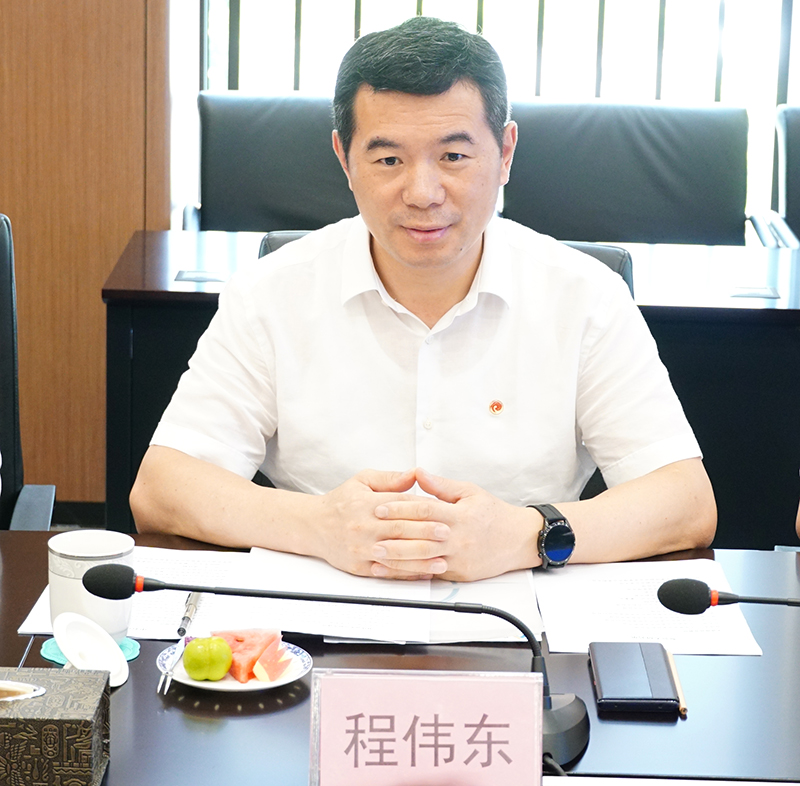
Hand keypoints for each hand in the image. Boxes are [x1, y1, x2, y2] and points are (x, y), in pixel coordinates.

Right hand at [314, 468, 450, 579]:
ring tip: (442, 559)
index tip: (443, 511)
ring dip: (421, 559)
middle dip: (426, 532)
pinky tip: (424, 572)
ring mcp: (361, 549)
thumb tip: (416, 474)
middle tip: (448, 533)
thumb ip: (390, 478)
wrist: (313, 526)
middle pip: (400, 530)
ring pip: (395, 555)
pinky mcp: (359, 567)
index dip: (423, 509)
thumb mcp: (362, 481)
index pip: (399, 505)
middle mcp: (363, 527)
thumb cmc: (341, 502)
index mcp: (366, 504)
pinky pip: (386, 572)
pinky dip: (407, 573)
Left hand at [372, 468, 539, 581]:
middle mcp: (458, 538)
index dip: (400, 508)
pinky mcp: (459, 574)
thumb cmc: (493, 514)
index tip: (380, 506)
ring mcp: (458, 558)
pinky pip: (431, 573)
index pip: (424, 510)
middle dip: (393, 535)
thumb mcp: (470, 492)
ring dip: (397, 558)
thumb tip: (417, 473)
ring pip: (422, 559)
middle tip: (370, 532)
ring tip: (376, 555)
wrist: (519, 540)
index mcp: (459, 515)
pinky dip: (412, 572)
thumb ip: (441, 485)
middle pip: (420, 537)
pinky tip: (396, 571)